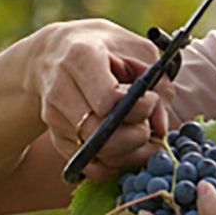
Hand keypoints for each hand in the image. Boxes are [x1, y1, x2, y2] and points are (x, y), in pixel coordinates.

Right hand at [28, 19, 172, 174]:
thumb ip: (157, 84)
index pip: (108, 99)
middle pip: (98, 133)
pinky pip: (86, 165)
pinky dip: (112, 166)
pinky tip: (127, 152)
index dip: (138, 107)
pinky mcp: (56, 136)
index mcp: (81, 57)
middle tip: (152, 129)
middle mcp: (60, 89)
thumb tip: (161, 129)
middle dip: (135, 137)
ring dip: (129, 155)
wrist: (56, 53)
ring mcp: (54, 116)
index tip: (151, 99)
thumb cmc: (106, 48)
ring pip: (94, 153)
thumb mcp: (137, 51)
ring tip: (146, 140)